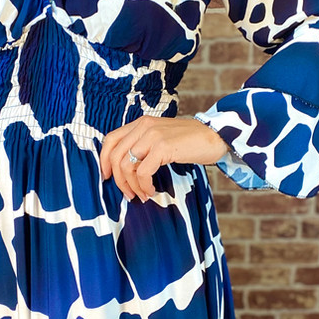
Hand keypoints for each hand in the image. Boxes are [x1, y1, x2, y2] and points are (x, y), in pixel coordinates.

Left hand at [99, 116, 227, 202]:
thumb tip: (127, 170)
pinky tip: (152, 190)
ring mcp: (153, 135)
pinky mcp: (163, 147)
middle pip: (115, 156)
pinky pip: (143, 172)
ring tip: (142, 195)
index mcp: (141, 123)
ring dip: (132, 186)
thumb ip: (144, 146)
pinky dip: (144, 185)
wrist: (215, 136)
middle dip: (119, 180)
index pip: (110, 140)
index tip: (108, 177)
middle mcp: (144, 126)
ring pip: (126, 165)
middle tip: (129, 194)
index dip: (104, 160)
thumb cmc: (190, 142)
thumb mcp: (162, 139)